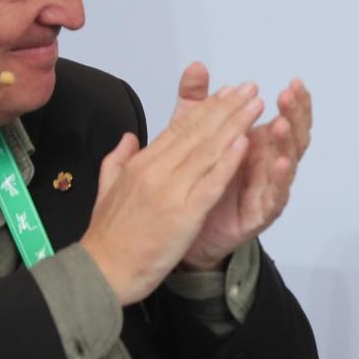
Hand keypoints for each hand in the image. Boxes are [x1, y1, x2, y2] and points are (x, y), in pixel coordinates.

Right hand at [79, 82, 263, 304]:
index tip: (225, 92)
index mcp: (141, 163)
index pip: (179, 128)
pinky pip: (211, 182)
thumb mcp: (106, 188)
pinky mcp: (183, 214)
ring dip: (235, 125)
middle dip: (227, 107)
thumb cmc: (108, 236)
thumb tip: (130, 137)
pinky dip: (229, 161)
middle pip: (198, 132)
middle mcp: (156, 170)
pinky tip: (246, 143)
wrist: (102, 271)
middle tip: (249, 87)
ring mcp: (170, 191)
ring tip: (256, 104)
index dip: (206, 108)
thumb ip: (118, 159)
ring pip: (208, 150)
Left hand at [171, 61, 312, 270]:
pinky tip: (280, 163)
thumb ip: (197, 103)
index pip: (286, 117)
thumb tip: (197, 66)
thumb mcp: (191, 135)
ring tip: (283, 122)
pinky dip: (280, 179)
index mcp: (259, 144)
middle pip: (293, 136)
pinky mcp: (260, 214)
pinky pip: (276, 196)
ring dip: (288, 142)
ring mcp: (267, 188)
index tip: (294, 82)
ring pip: (289, 163)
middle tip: (291, 95)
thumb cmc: (196, 182)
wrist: (180, 230)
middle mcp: (268, 164)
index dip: (293, 101)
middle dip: (296, 115)